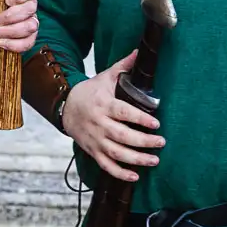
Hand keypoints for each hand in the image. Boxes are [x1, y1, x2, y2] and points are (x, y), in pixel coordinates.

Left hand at [0, 0, 39, 54]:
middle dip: (10, 16)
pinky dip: (13, 44)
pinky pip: (28, 42)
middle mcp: (26, 6)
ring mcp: (29, 23)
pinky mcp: (27, 39)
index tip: (7, 1)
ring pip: (31, 26)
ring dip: (10, 31)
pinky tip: (1, 42)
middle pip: (31, 8)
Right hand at [60, 50, 163, 181]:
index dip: (140, 119)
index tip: (156, 123)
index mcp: (104, 104)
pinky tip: (135, 176)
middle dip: (143, 141)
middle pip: (122, 136)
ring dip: (136, 159)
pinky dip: (119, 173)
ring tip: (154, 160)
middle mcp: (99, 124)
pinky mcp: (92, 150)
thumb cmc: (90, 92)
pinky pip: (106, 165)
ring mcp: (95, 139)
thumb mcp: (105, 77)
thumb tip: (140, 50)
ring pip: (116, 153)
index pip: (123, 112)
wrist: (65, 106)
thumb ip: (124, 66)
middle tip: (161, 142)